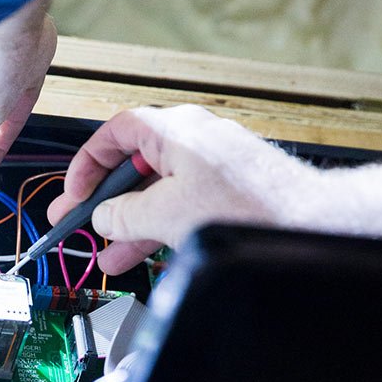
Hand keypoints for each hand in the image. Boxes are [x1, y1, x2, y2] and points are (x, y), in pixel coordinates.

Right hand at [48, 104, 318, 273]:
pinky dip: (156, 225)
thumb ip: (122, 215)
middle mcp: (191, 140)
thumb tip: (102, 218)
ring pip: (154, 191)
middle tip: (77, 220)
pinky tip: (137, 252)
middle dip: (103, 200)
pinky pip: (177, 203)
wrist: (307, 223)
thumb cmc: (245, 206)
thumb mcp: (164, 213)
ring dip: (127, 222)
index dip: (87, 162)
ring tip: (104, 251)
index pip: (115, 133)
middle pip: (132, 166)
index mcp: (174, 130)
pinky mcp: (224, 190)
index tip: (74, 191)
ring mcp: (209, 166)